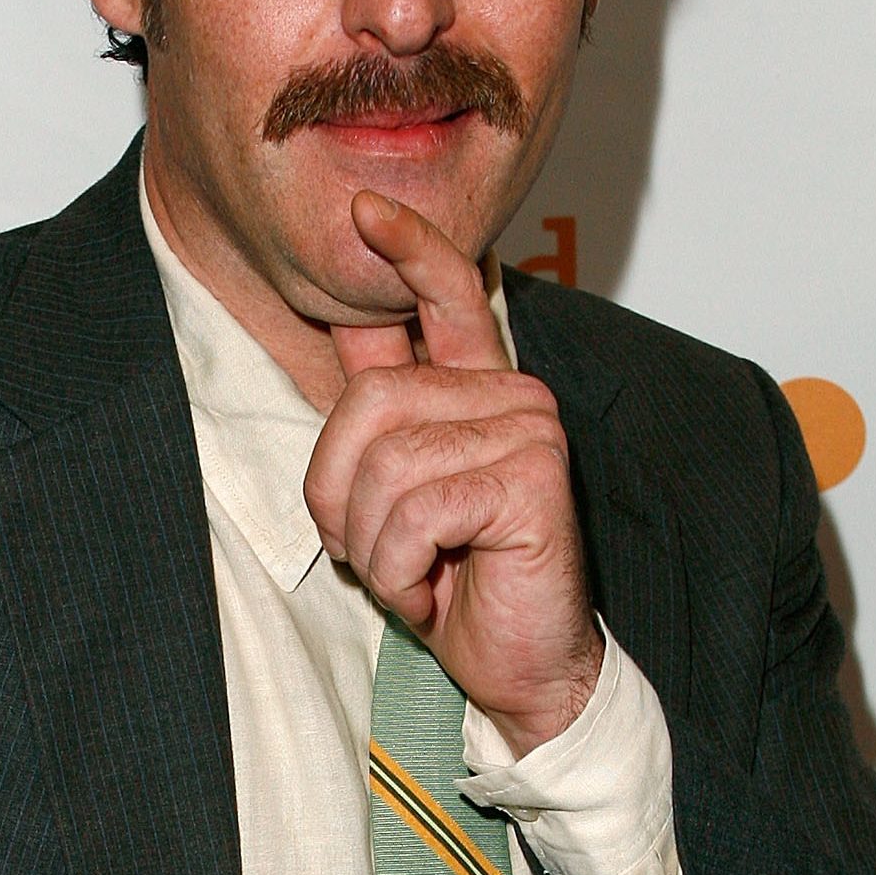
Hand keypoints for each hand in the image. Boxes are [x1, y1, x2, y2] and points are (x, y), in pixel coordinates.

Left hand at [304, 191, 602, 755]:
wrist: (517, 664)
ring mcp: (529, 429)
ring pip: (386, 464)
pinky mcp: (534, 477)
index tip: (362, 209)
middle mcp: (511, 393)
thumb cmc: (455, 580)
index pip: (447, 294)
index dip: (406, 248)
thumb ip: (379, 415)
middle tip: (373, 549)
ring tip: (414, 572)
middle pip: (368, 404)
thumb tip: (348, 322)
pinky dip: (403, 565)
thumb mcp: (393, 493)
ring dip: (375, 543)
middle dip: (341, 494)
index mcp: (478, 387)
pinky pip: (417, 509)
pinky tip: (438, 587)